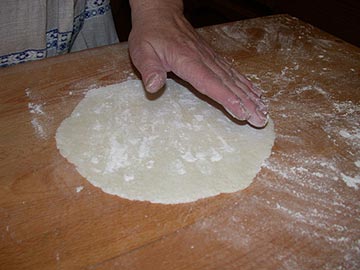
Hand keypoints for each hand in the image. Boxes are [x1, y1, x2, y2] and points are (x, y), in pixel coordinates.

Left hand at [128, 6, 267, 126]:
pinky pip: (232, 71)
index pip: (210, 83)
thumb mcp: (142, 52)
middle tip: (261, 119)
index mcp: (187, 61)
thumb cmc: (151, 34)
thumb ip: (149, 70)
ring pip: (234, 78)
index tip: (242, 113)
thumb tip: (153, 87)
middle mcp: (203, 60)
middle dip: (247, 103)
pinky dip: (245, 83)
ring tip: (264, 109)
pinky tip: (254, 91)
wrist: (160, 13)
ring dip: (250, 95)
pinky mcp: (212, 57)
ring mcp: (210, 57)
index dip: (227, 99)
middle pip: (229, 84)